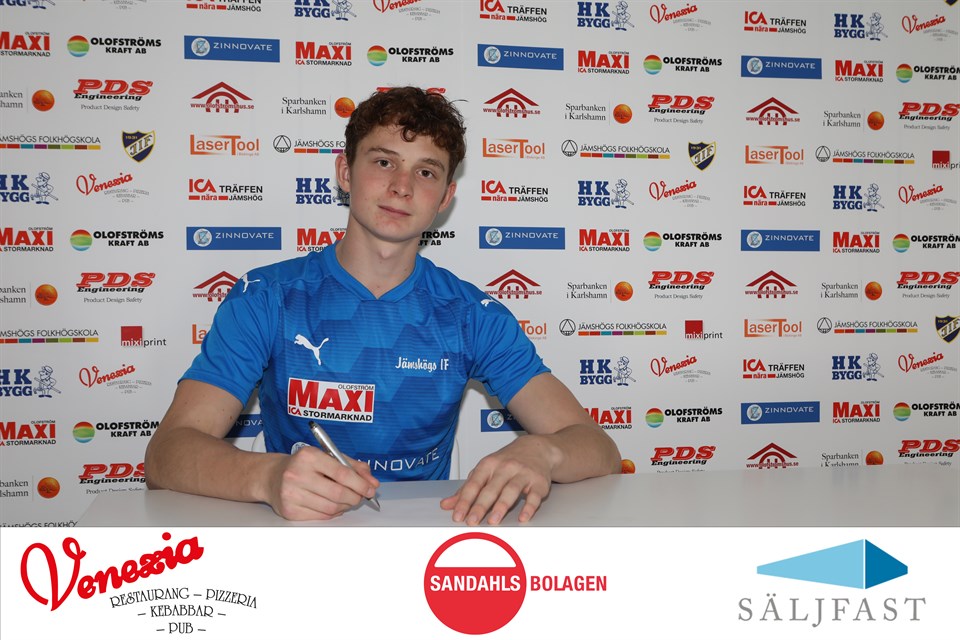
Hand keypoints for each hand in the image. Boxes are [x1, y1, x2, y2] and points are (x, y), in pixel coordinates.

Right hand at [264, 446, 378, 520]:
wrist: (271, 476)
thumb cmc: (303, 465)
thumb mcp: (326, 457)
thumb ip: (352, 466)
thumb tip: (372, 482)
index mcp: (308, 456)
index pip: (341, 473)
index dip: (360, 483)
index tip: (371, 488)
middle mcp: (297, 474)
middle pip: (338, 493)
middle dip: (355, 497)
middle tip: (361, 496)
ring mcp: (291, 494)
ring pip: (331, 508)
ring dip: (345, 506)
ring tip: (346, 500)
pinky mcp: (289, 511)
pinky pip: (321, 516)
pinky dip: (333, 513)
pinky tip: (332, 505)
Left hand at [440, 435, 556, 524]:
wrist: (537, 448)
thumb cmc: (508, 461)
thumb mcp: (485, 470)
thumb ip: (467, 488)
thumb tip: (447, 504)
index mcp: (489, 464)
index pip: (474, 484)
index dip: (465, 500)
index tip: (458, 515)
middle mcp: (505, 467)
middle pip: (491, 488)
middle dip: (481, 505)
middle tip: (472, 521)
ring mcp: (523, 474)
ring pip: (511, 490)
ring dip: (502, 506)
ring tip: (494, 520)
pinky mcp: (539, 483)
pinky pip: (534, 496)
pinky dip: (529, 507)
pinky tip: (523, 517)